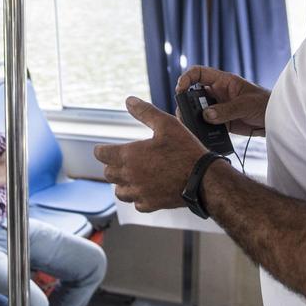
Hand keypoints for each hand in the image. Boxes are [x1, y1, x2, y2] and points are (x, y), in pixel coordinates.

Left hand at [93, 97, 208, 212]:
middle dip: (112, 165)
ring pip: (119, 192)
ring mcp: (140, 192)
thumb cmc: (185, 150)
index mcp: (130, 155)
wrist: (203, 178)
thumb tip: (129, 101)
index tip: (105, 149)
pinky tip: (145, 189)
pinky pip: (136, 204)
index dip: (102, 150)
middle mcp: (130, 175)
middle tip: (121, 160)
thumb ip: (145, 112)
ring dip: (122, 183)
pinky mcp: (151, 204)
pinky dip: (137, 197)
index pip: (101, 154)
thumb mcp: (166, 124)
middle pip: (108, 173)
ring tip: (131, 176)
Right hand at [177, 66, 269, 135]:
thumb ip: (227, 110)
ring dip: (192, 117)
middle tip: (184, 112)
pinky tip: (199, 134)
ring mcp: (217, 108)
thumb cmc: (265, 104)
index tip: (180, 89)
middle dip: (186, 102)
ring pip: (198, 110)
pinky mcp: (220, 122)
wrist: (275, 120)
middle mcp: (217, 93)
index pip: (198, 73)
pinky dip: (200, 129)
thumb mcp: (247, 104)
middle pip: (193, 93)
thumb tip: (207, 115)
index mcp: (223, 81)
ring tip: (189, 125)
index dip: (186, 78)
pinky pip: (205, 124)